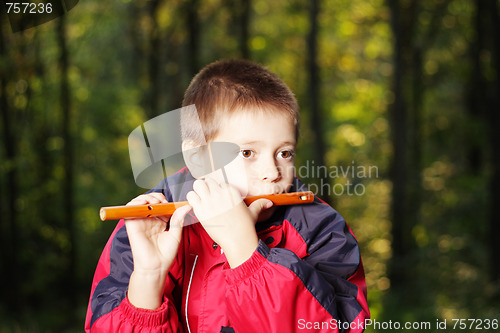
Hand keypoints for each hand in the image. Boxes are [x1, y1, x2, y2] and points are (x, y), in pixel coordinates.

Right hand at [125, 192, 191, 308]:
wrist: (156, 266)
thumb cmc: (166, 254)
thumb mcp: (176, 234)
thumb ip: (179, 219)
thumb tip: (187, 206)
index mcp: (160, 222)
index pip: (161, 205)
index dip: (165, 201)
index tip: (173, 204)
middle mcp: (149, 220)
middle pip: (150, 201)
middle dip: (156, 197)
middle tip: (163, 202)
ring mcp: (140, 222)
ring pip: (140, 203)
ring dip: (147, 198)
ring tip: (155, 202)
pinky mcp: (132, 224)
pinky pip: (130, 209)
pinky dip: (136, 203)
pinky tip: (145, 204)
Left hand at [186, 179, 272, 267]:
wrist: (237, 240)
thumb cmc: (245, 227)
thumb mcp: (253, 213)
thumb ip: (259, 204)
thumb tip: (269, 202)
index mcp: (231, 191)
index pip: (219, 183)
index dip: (218, 190)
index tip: (218, 197)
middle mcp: (220, 193)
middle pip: (207, 181)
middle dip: (206, 188)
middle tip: (207, 196)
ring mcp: (209, 201)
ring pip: (197, 184)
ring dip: (198, 190)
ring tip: (201, 198)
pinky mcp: (201, 210)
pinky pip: (190, 196)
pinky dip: (192, 199)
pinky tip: (197, 205)